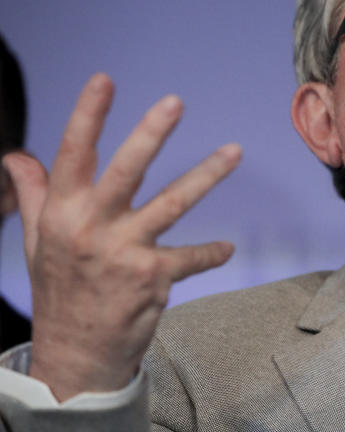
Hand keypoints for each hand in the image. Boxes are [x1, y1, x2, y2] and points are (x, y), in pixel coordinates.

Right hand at [2, 74, 240, 400]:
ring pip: (172, 204)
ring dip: (205, 175)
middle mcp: (92, 228)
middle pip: (125, 172)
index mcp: (63, 213)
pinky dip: (211, 252)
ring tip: (234, 150)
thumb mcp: (39, 240)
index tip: (104, 80)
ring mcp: (124, 252)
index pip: (72, 155)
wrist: (76, 353)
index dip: (87, 116)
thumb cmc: (61, 289)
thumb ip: (36, 194)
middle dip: (150, 135)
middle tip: (175, 102)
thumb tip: (17, 155)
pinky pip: (191, 257)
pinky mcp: (152, 277)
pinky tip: (227, 249)